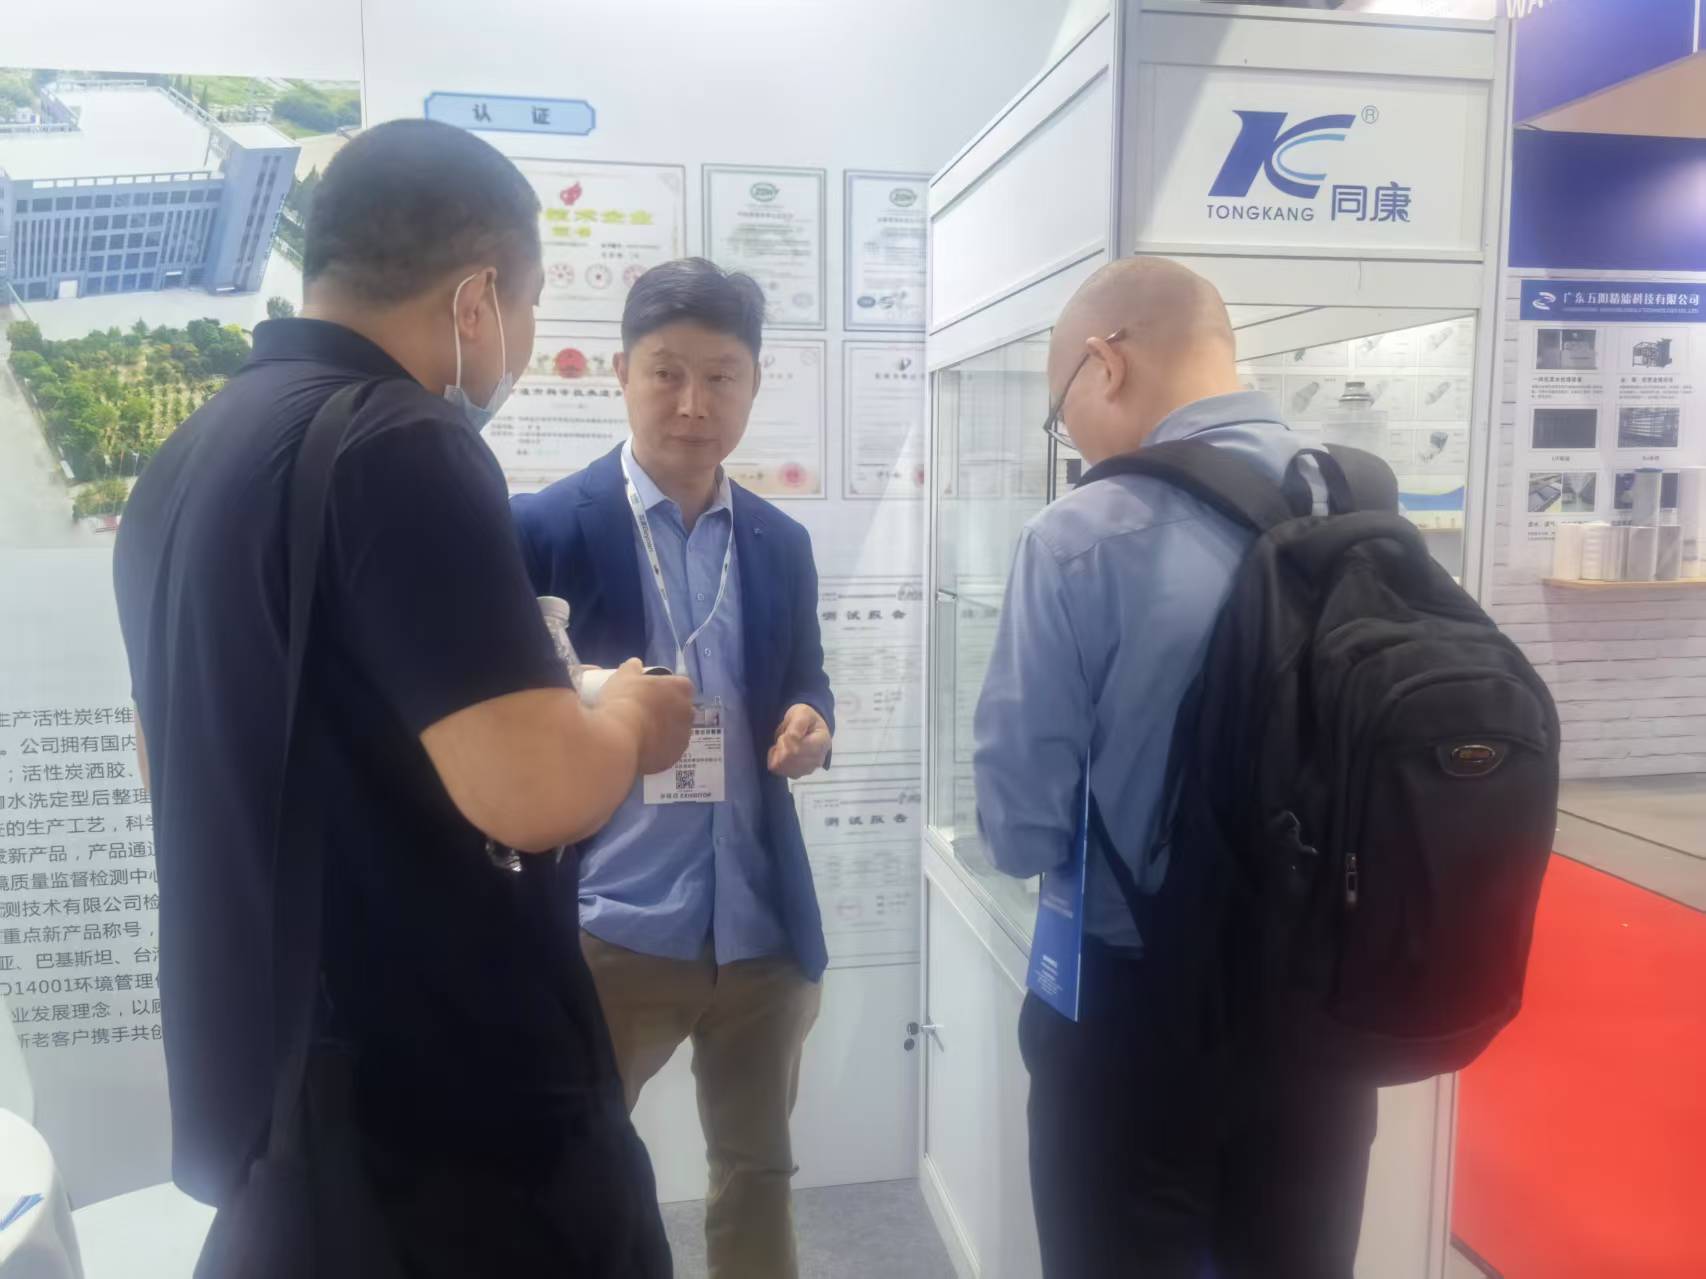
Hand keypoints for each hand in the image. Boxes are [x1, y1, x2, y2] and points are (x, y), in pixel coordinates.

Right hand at [600, 659, 695, 774]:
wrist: (618, 738)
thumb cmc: (624, 700)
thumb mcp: (623, 676)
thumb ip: (632, 668)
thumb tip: (635, 664)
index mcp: (681, 688)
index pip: (681, 685)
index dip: (667, 689)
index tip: (652, 694)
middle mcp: (688, 712)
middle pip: (681, 710)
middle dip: (669, 712)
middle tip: (646, 713)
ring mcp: (683, 737)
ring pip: (676, 732)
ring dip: (665, 732)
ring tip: (642, 733)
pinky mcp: (674, 758)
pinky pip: (668, 752)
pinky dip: (659, 750)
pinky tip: (643, 748)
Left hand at [768, 703, 830, 778]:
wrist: (808, 728)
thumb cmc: (806, 719)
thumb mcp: (803, 713)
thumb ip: (798, 723)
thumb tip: (792, 738)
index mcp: (822, 742)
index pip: (798, 748)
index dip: (787, 739)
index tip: (789, 731)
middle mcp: (818, 760)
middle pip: (789, 758)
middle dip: (781, 744)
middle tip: (786, 736)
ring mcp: (808, 770)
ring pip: (782, 766)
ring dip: (778, 752)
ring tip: (785, 744)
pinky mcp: (797, 774)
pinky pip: (777, 770)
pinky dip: (775, 760)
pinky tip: (781, 752)